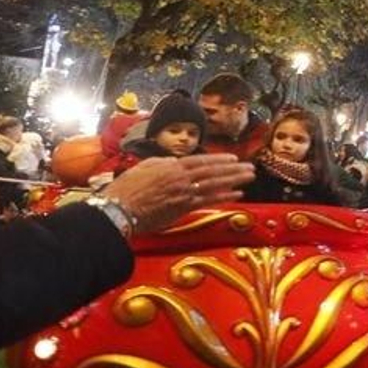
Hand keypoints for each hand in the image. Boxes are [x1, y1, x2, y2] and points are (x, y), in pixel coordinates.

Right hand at [104, 154, 255, 234]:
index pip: (201, 160)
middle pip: (213, 171)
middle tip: (250, 167)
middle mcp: (181, 178)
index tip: (234, 158)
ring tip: (249, 177)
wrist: (117, 209)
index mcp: (171, 167)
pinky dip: (224, 197)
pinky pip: (209, 201)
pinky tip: (238, 194)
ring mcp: (184, 193)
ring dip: (235, 180)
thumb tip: (172, 160)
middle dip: (234, 169)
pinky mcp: (183, 208)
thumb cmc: (125, 189)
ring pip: (215, 184)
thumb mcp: (143, 168)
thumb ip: (160, 163)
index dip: (219, 159)